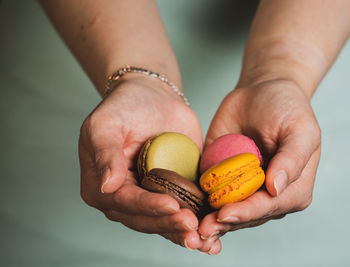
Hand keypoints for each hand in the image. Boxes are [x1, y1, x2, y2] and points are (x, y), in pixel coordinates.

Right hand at [78, 76, 211, 250]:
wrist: (153, 96)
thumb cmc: (125, 106)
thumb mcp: (106, 124)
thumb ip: (105, 153)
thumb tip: (107, 186)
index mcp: (102, 187)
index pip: (125, 202)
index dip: (148, 206)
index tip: (171, 206)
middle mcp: (125, 198)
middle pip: (146, 219)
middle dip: (170, 224)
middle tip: (193, 228)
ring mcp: (150, 198)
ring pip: (166, 222)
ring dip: (185, 233)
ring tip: (206, 241)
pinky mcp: (173, 192)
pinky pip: (184, 211)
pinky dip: (198, 222)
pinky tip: (213, 236)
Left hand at [198, 79, 320, 253]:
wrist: (262, 92)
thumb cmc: (287, 108)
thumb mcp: (300, 129)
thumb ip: (292, 159)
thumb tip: (276, 188)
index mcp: (292, 190)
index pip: (268, 207)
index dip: (246, 212)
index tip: (223, 214)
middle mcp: (268, 197)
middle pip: (244, 217)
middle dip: (222, 224)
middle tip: (199, 231)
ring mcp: (243, 191)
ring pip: (225, 213)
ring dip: (207, 222)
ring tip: (189, 229)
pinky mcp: (222, 181)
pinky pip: (209, 196)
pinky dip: (197, 206)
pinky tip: (182, 213)